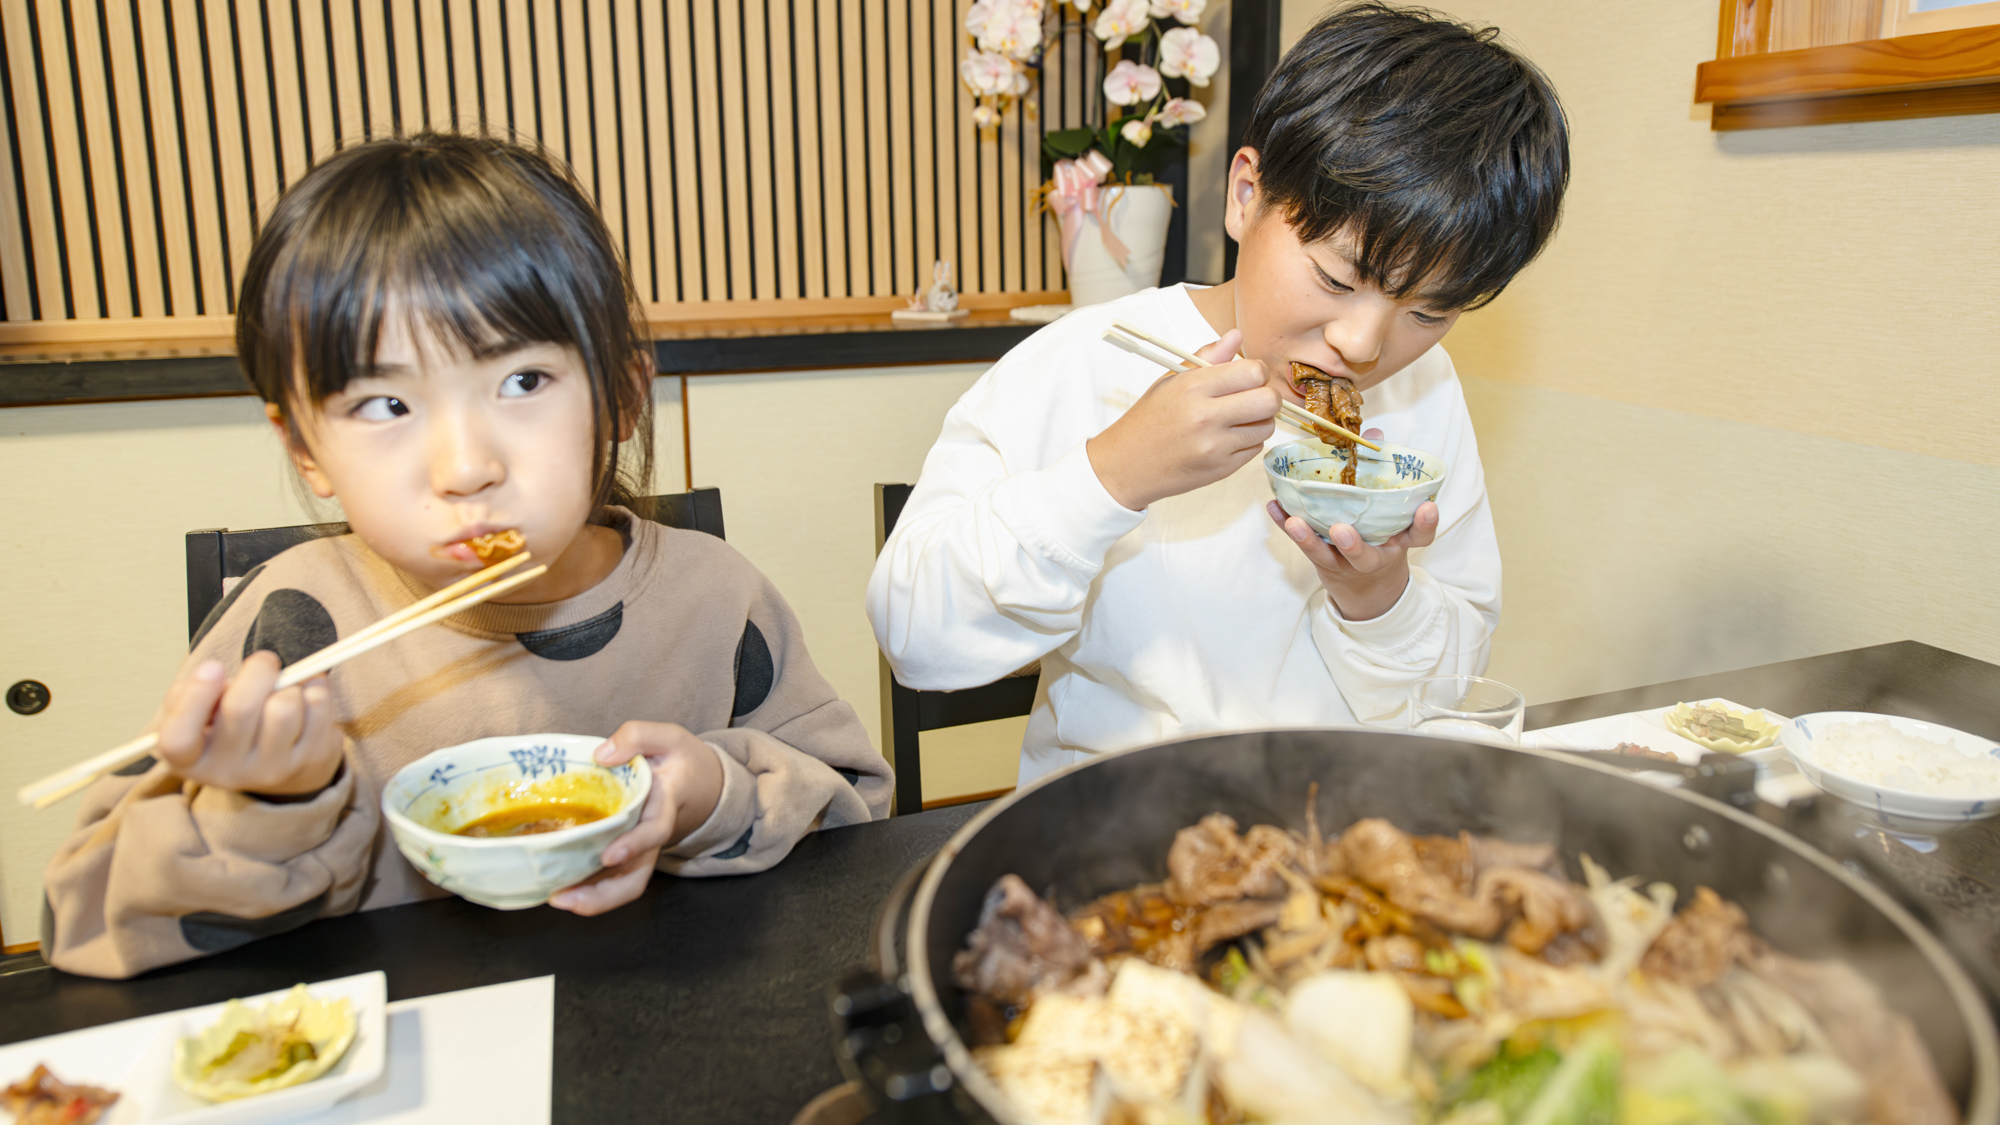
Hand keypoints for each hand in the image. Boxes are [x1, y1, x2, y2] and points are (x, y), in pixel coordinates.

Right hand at [151, 651, 343, 796]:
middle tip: (263, 663)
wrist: (281, 758)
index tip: (213, 667)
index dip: (194, 698)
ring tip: (283, 690)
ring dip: (289, 684)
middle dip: (257, 670)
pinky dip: (314, 686)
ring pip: (285, 706)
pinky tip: (305, 697)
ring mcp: (272, 769)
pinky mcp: (310, 758)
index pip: (178, 739)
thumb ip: (191, 693)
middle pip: (241, 709)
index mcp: (190, 760)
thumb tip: (211, 673)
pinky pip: (316, 704)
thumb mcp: (198, 713)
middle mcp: (229, 771)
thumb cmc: (231, 725)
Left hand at [549, 722, 724, 916]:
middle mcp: (650, 837)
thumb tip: (601, 756)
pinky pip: (609, 878)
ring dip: (590, 899)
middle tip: (565, 898)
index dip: (634, 845)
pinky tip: (556, 886)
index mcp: (664, 806)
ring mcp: (639, 849)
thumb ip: (637, 736)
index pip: (654, 831)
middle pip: (636, 877)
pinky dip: (585, 887)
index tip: (609, 855)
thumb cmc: (681, 760)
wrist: (701, 783)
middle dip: (603, 895)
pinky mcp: (625, 852)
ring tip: (554, 898)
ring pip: (622, 885)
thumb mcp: (667, 736)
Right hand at [1087, 329, 1280, 510]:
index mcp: (1194, 388)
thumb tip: (1236, 336)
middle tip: (1252, 397)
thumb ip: (1207, 357)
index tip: (1248, 376)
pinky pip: (1256, 448)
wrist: (1128, 465)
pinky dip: (1248, 441)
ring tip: (1236, 419)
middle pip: (1269, 401)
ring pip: (1267, 426)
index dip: (1258, 372)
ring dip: (1259, 421)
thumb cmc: (1149, 419)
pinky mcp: (1222, 469)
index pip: (1253, 372)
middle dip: (1267, 396)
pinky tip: (1227, 438)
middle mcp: (1206, 417)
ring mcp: (1216, 446)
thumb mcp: (1171, 380)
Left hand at [1267, 429, 1438, 620]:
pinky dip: (1284, 525)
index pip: (1419, 536)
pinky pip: (1299, 544)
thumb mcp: (1391, 514)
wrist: (1364, 584)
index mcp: (1397, 542)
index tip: (1428, 508)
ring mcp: (1342, 563)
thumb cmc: (1380, 535)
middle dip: (1353, 545)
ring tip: (1294, 521)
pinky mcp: (1319, 560)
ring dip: (1307, 539)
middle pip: (1364, 557)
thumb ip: (1384, 475)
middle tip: (1341, 530)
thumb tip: (1374, 433)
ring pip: (1325, 555)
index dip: (1426, 523)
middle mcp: (1371, 557)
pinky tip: (1273, 507)